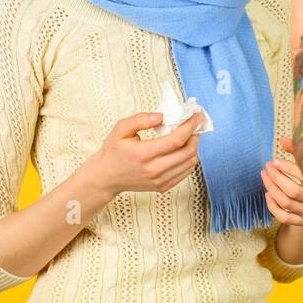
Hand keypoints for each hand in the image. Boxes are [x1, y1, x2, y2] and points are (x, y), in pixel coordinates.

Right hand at [87, 110, 202, 197]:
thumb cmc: (113, 152)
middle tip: (194, 124)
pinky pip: (185, 172)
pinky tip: (183, 149)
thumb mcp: (121, 129)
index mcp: (143, 154)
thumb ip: (140, 119)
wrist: (106, 177)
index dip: (190, 126)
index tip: (196, 116)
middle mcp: (154, 170)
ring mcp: (160, 180)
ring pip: (189, 163)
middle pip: (187, 152)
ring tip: (189, 136)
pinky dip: (189, 159)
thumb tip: (161, 116)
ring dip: (194, 147)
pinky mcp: (163, 186)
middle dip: (195, 135)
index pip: (176, 140)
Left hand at [261, 136, 302, 225]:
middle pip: (293, 191)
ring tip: (264, 176)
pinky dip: (273, 206)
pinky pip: (285, 217)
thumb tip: (282, 139)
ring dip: (272, 189)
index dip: (287, 167)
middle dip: (276, 178)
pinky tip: (268, 194)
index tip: (275, 161)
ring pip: (287, 203)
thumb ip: (298, 152)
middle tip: (267, 167)